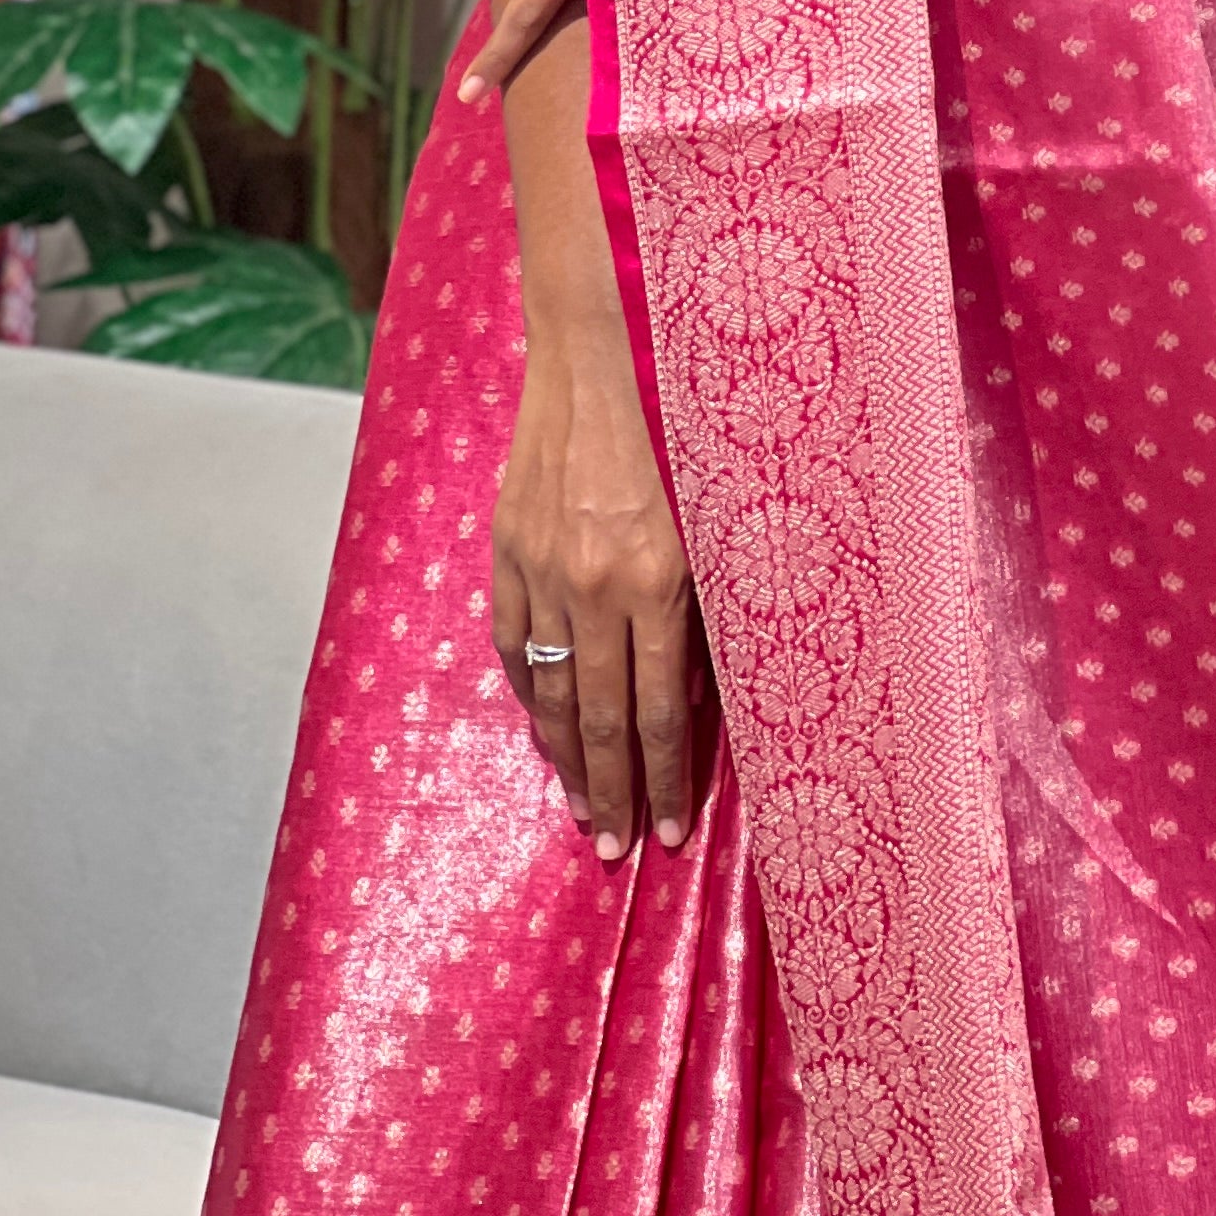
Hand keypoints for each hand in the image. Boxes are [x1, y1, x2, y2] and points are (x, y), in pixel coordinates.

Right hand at [491, 290, 703, 856]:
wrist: (588, 365)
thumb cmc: (671, 435)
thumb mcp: (709, 522)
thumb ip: (702, 609)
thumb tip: (690, 699)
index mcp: (655, 577)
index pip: (656, 709)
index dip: (664, 777)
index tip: (670, 832)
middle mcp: (594, 585)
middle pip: (599, 717)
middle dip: (612, 792)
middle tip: (618, 850)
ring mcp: (541, 573)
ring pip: (550, 693)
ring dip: (566, 760)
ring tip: (582, 811)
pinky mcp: (506, 556)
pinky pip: (514, 647)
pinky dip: (529, 696)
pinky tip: (544, 732)